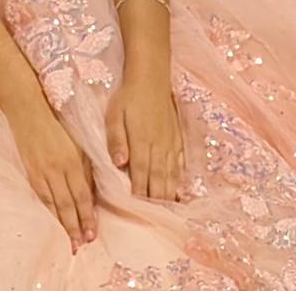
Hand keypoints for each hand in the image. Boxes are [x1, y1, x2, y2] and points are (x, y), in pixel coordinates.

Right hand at [5, 101, 97, 250]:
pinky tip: (51, 221)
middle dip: (75, 227)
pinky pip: (39, 195)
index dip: (88, 216)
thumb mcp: (78, 142)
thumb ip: (85, 167)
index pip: (83, 195)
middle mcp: (57, 169)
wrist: (26, 107)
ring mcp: (41, 170)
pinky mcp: (29, 169)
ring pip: (53, 203)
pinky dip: (47, 210)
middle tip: (81, 245)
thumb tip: (91, 192)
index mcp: (72, 161)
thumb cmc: (56, 123)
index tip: (93, 233)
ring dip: (62, 224)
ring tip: (69, 242)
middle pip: (68, 204)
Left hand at [106, 74, 183, 201]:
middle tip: (155, 216)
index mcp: (142, 142)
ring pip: (172, 173)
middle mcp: (159, 146)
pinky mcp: (178, 139)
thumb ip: (116, 139)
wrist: (151, 79)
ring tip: (169, 209)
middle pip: (159, 178)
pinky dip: (180, 178)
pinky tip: (180, 188)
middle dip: (156, 198)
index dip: (140, 191)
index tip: (138, 207)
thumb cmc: (128, 97)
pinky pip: (181, 164)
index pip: (141, 172)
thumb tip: (119, 163)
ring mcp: (171, 144)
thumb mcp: (114, 115)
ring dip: (170, 192)